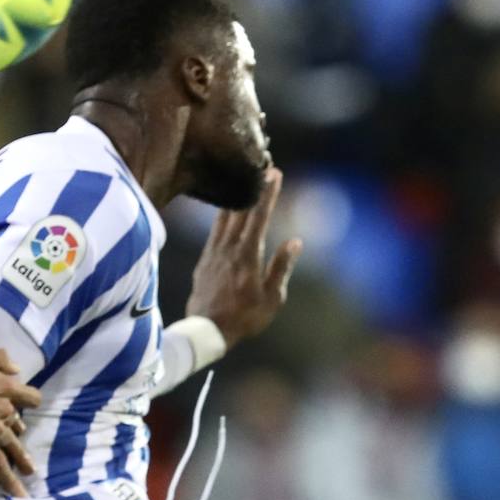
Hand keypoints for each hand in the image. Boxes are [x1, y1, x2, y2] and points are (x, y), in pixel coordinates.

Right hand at [0, 349, 38, 490]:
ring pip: (14, 446)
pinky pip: (0, 466)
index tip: (26, 405)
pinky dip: (10, 481)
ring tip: (30, 471)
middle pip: (19, 422)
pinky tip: (19, 493)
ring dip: (22, 459)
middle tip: (15, 435)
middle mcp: (4, 409)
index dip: (29, 401)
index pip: (31, 397)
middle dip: (15, 427)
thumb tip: (18, 370)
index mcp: (4, 387)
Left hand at [186, 168, 302, 348]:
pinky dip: (222, 217)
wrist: (206, 330)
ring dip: (236, 200)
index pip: (259, 217)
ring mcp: (213, 253)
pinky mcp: (204, 260)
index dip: (267, 194)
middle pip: (241, 212)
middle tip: (263, 170)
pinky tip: (226, 212)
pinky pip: (214, 231)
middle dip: (253, 189)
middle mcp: (228, 248)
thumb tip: (295, 241)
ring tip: (245, 183)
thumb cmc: (244, 317)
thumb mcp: (272, 297)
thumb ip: (281, 266)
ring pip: (224, 219)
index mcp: (247, 255)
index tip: (274, 174)